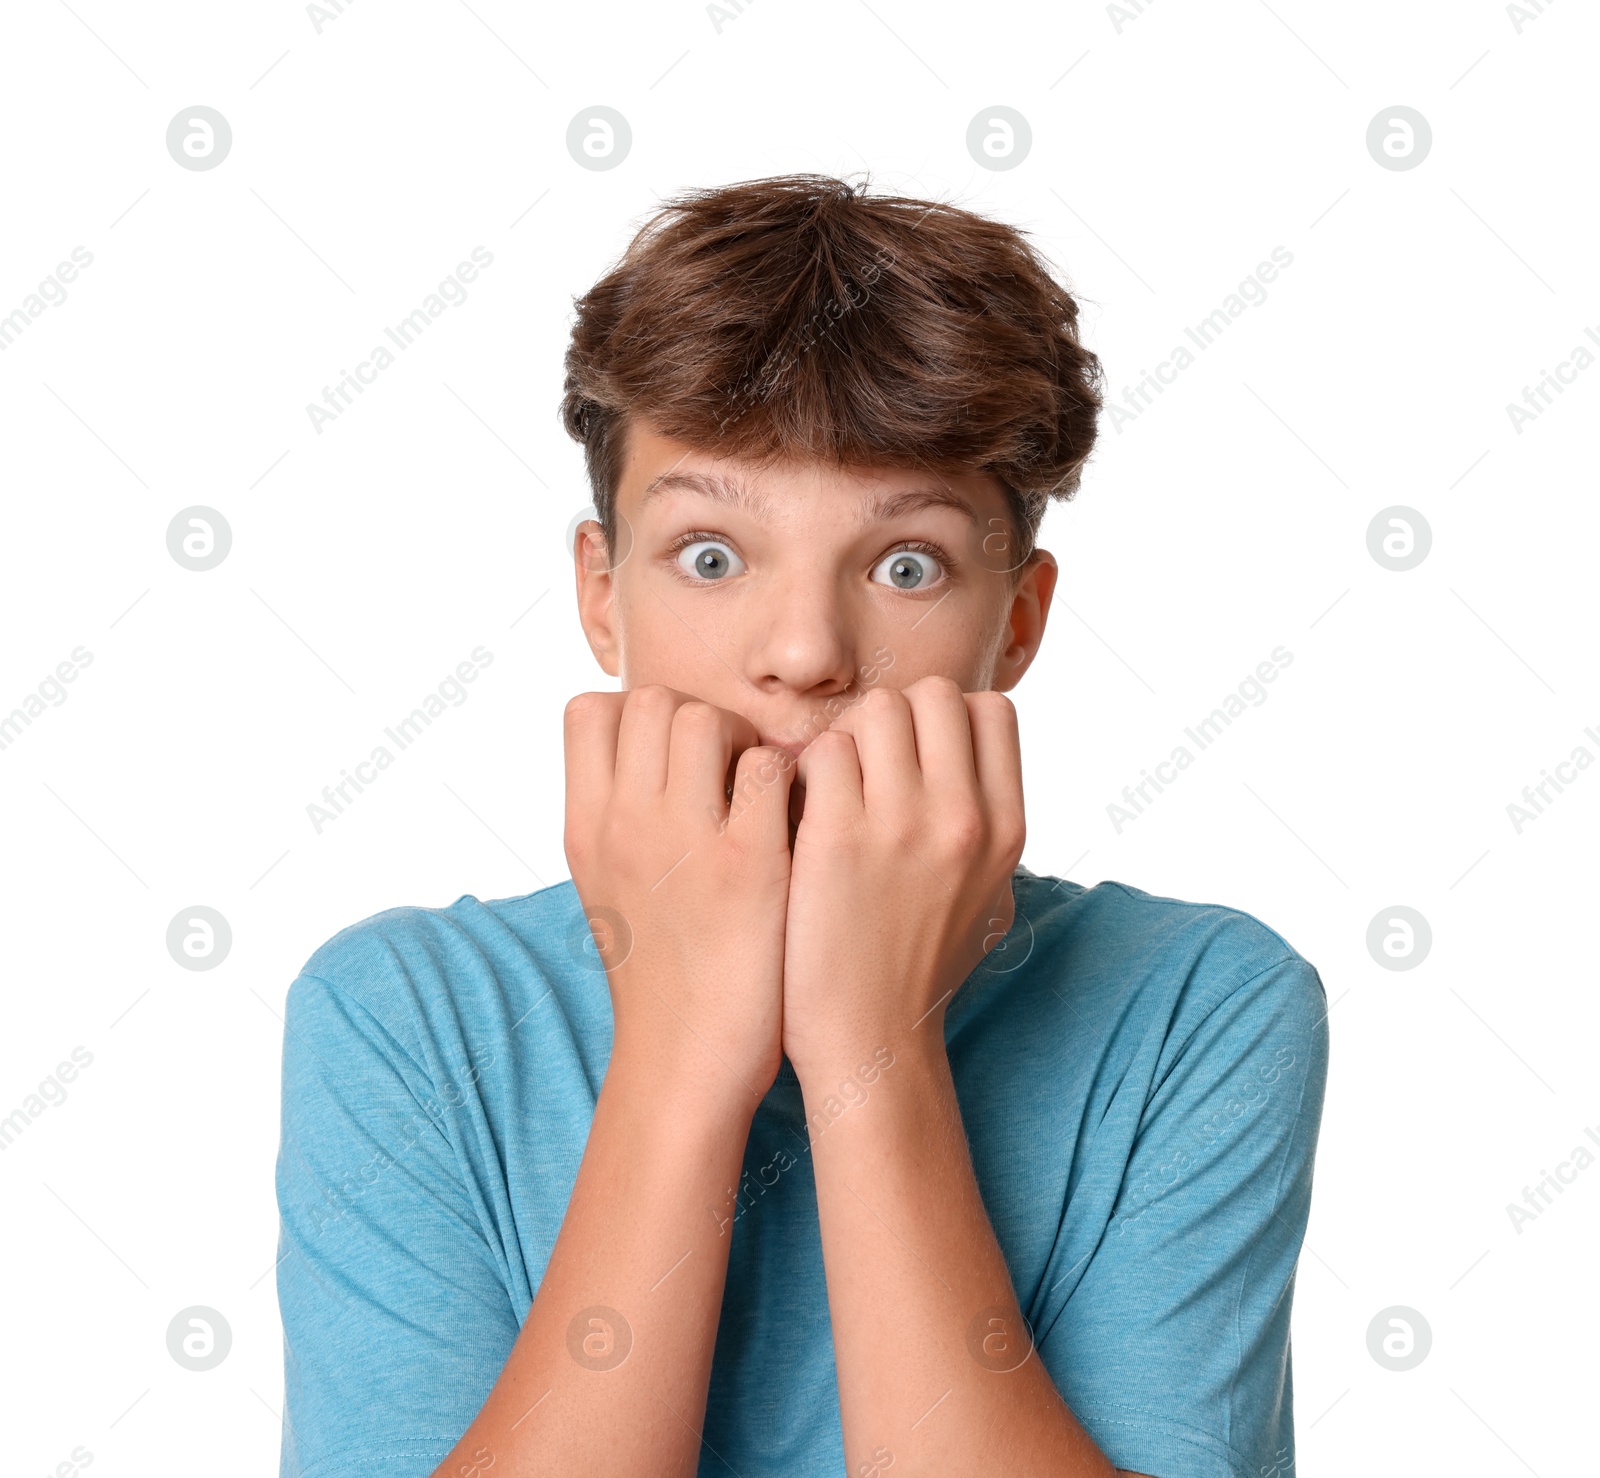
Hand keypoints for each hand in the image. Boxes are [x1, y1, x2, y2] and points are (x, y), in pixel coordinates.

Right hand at [564, 686, 796, 1103]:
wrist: (683, 1064)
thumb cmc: (660, 973)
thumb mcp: (607, 886)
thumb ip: (619, 815)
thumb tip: (649, 750)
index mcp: (584, 829)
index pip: (588, 710)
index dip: (638, 715)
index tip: (673, 756)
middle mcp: (623, 826)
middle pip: (652, 701)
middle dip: (698, 718)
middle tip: (729, 770)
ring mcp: (682, 844)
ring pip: (706, 720)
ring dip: (744, 741)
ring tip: (760, 793)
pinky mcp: (748, 867)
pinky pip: (769, 769)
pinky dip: (788, 781)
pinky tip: (792, 822)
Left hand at [780, 677, 1024, 1083]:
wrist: (869, 1041)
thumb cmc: (920, 967)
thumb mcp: (990, 897)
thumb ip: (987, 825)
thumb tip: (975, 760)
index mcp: (1006, 828)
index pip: (991, 709)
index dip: (947, 722)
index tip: (916, 759)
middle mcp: (964, 818)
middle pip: (933, 696)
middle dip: (894, 720)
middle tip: (867, 770)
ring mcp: (902, 826)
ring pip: (876, 710)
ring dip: (848, 741)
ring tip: (833, 792)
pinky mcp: (837, 839)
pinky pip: (822, 752)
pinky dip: (806, 773)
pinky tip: (801, 816)